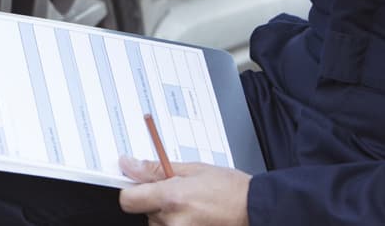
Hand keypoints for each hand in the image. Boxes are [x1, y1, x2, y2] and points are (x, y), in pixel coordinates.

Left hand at [118, 156, 250, 225]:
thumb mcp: (192, 169)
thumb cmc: (230, 189)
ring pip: (158, 224)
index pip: (128, 200)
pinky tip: (195, 217)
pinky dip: (178, 224)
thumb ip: (155, 169)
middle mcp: (173, 222)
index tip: (138, 186)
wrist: (256, 210)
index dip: (131, 191)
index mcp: (172, 198)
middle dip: (157, 202)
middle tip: (180, 194)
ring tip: (192, 207)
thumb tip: (129, 165)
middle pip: (145, 213)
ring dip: (168, 216)